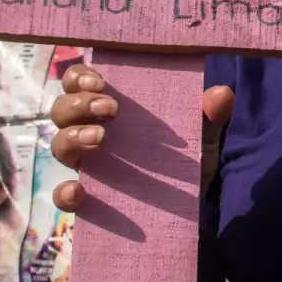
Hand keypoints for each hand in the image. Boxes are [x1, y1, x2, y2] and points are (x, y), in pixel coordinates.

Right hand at [48, 64, 234, 211]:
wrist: (194, 204)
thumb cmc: (186, 156)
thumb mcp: (202, 134)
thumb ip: (210, 114)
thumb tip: (222, 93)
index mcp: (108, 108)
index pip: (78, 83)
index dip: (80, 77)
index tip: (101, 81)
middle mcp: (89, 131)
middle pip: (63, 110)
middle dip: (80, 104)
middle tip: (112, 109)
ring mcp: (86, 165)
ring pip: (59, 145)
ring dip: (73, 137)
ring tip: (101, 139)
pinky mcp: (89, 198)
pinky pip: (62, 195)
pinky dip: (65, 193)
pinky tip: (79, 192)